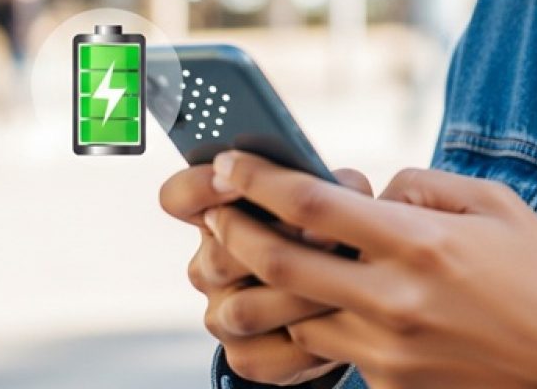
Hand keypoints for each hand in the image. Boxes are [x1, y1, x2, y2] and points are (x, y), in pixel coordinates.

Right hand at [159, 161, 372, 385]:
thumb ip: (333, 188)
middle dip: (276, 245)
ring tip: (346, 286)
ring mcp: (221, 314)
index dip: (199, 187)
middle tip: (329, 237)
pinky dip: (304, 342)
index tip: (232, 179)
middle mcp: (210, 265)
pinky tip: (336, 326)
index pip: (180, 196)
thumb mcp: (343, 199)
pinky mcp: (244, 356)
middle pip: (218, 255)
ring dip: (298, 297)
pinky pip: (262, 355)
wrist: (356, 300)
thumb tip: (319, 226)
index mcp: (221, 214)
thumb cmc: (342, 235)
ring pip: (242, 309)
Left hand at [205, 151, 536, 388]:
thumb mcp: (495, 203)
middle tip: (215, 213)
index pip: (314, 206)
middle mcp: (396, 298)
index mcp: (422, 242)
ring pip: (295, 314)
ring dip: (267, 286)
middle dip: (233, 233)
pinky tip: (324, 303)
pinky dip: (320, 323)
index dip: (260, 180)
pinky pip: (334, 350)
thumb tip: (377, 190)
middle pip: (281, 264)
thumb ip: (424, 187)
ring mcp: (389, 349)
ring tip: (256, 259)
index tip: (230, 161)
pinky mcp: (391, 384)